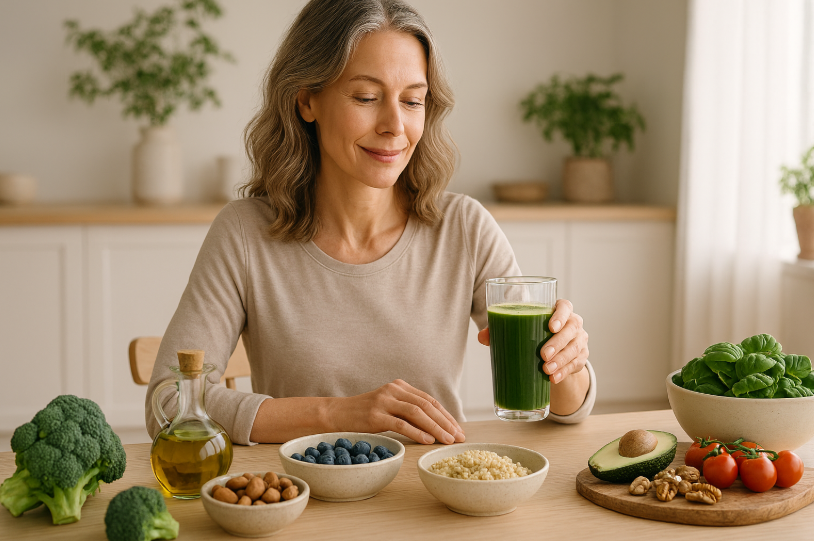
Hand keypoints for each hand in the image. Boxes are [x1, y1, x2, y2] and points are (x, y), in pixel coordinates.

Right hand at [328, 379, 465, 444]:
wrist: (336, 414)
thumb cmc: (364, 414)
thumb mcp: (388, 406)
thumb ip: (407, 410)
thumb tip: (435, 426)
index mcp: (400, 386)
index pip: (429, 400)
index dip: (446, 415)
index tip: (458, 429)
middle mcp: (394, 390)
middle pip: (427, 405)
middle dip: (446, 422)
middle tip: (458, 437)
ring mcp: (384, 401)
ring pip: (417, 413)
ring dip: (436, 428)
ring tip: (447, 440)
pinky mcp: (375, 415)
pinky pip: (401, 423)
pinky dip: (417, 432)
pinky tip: (428, 440)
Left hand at [478, 299, 588, 383]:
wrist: (551, 352)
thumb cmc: (533, 333)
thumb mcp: (520, 328)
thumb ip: (501, 329)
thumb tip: (482, 337)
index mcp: (559, 311)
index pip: (565, 307)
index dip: (561, 315)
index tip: (551, 327)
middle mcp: (572, 323)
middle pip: (571, 329)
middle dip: (558, 343)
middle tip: (543, 355)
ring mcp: (579, 341)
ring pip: (575, 348)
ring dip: (561, 361)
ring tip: (546, 370)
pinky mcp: (580, 358)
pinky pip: (576, 364)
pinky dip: (564, 372)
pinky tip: (554, 378)